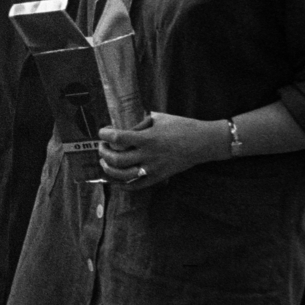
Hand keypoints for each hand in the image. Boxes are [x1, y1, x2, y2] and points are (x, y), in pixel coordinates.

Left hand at [97, 112, 223, 188]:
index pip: (118, 138)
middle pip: (117, 159)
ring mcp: (153, 168)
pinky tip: (115, 181)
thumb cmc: (182, 126)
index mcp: (148, 138)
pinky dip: (123, 186)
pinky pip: (137, 186)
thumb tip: (124, 126)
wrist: (203, 142)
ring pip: (123, 175)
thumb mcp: (159, 118)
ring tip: (104, 162)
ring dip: (109, 169)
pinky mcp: (159, 177)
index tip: (101, 132)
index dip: (105, 135)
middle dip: (104, 153)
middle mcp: (148, 155)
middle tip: (101, 146)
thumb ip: (140, 123)